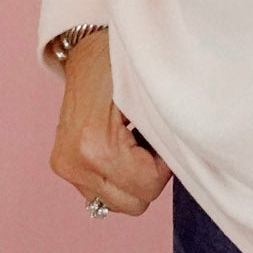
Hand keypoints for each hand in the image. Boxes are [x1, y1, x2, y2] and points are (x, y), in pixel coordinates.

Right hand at [49, 28, 171, 215]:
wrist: (86, 49)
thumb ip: (167, 132)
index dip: (164, 165)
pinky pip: (102, 192)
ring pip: (118, 202)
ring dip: (132, 177)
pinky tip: (118, 145)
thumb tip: (190, 160)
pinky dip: (117, 174)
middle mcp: (74, 163)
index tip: (161, 137)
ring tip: (132, 140)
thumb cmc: (123, 64)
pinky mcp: (61, 167)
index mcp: (95, 146)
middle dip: (148, 175)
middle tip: (148, 140)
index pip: (148, 187)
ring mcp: (65, 168)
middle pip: (133, 204)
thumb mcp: (150, 95)